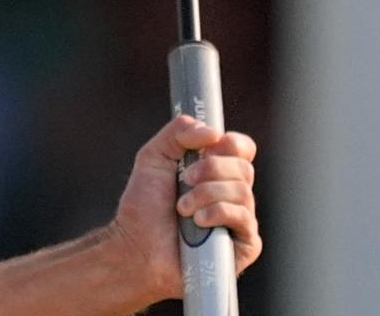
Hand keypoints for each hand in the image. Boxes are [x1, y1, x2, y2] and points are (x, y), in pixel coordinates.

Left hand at [106, 115, 260, 300]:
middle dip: (210, 169)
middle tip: (185, 180)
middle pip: (243, 167)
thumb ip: (177, 133)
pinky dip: (218, 213)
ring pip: (242, 191)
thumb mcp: (153, 158)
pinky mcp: (244, 245)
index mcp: (216, 171)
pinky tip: (198, 221)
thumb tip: (212, 130)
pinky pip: (243, 218)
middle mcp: (232, 193)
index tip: (207, 147)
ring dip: (206, 194)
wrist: (136, 249)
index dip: (230, 143)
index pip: (242, 148)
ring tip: (182, 208)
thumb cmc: (144, 208)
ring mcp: (239, 219)